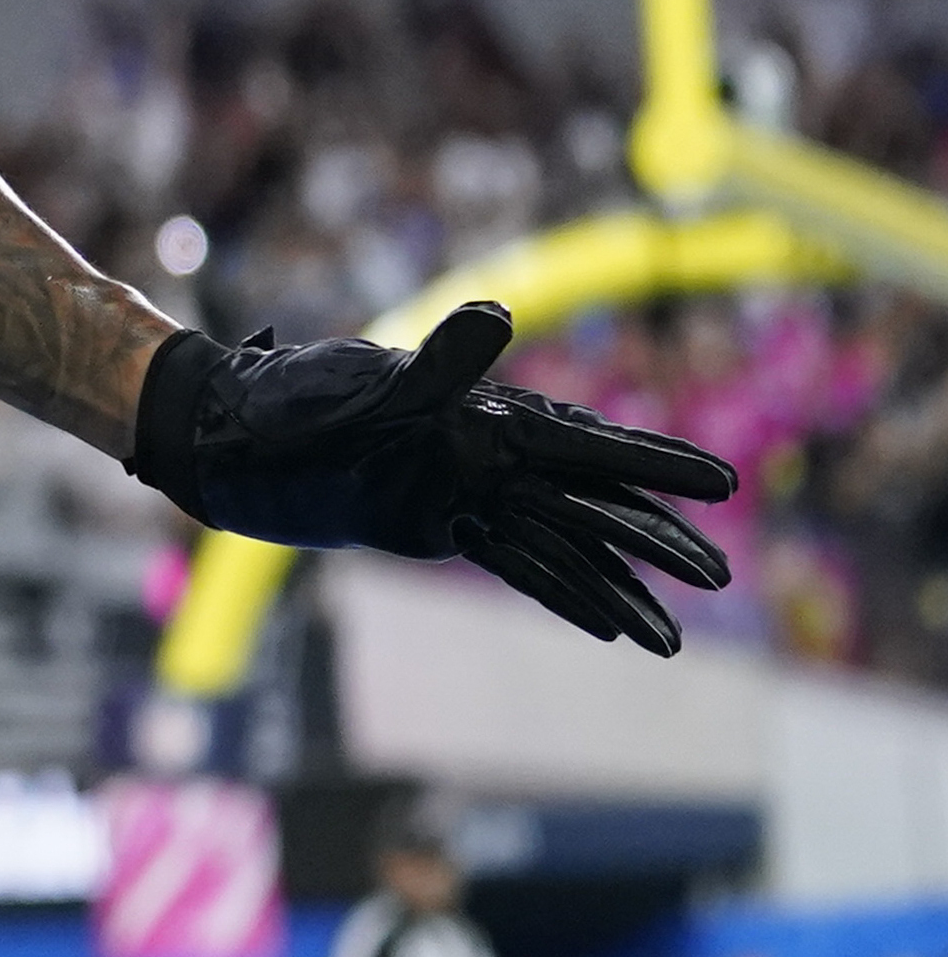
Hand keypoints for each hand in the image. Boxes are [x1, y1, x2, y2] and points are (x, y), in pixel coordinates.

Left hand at [131, 300, 735, 650]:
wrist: (234, 433)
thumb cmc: (298, 401)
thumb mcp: (370, 384)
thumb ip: (441, 362)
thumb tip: (496, 316)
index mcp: (486, 419)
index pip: (590, 445)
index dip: (656, 466)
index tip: (722, 484)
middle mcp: (487, 457)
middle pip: (591, 503)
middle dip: (655, 539)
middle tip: (720, 578)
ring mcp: (464, 493)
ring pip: (561, 545)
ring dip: (618, 588)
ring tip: (673, 641)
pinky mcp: (434, 525)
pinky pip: (515, 566)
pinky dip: (562, 593)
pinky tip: (607, 626)